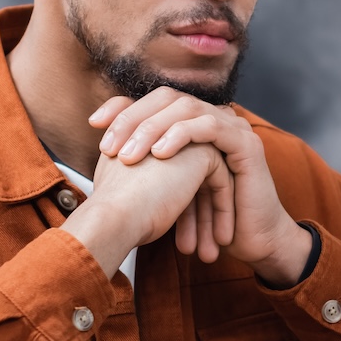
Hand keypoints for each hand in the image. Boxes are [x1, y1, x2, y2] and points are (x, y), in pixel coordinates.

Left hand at [91, 88, 313, 285]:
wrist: (247, 242)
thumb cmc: (206, 220)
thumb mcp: (165, 188)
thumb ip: (145, 165)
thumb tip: (104, 154)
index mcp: (193, 123)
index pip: (153, 100)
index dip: (123, 107)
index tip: (94, 124)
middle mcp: (212, 117)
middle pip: (166, 99)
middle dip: (133, 120)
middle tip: (110, 148)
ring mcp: (232, 126)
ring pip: (186, 109)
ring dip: (153, 130)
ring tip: (130, 156)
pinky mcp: (245, 142)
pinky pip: (209, 127)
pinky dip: (182, 136)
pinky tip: (161, 154)